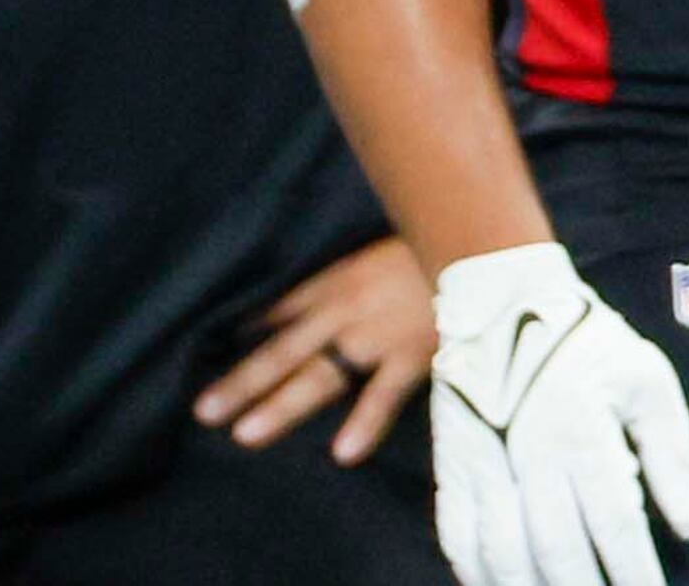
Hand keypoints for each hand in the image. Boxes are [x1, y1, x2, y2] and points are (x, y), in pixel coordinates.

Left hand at [198, 236, 435, 460]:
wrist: (485, 240)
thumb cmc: (442, 237)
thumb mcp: (388, 240)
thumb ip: (358, 266)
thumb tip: (327, 282)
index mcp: (341, 277)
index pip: (282, 308)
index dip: (245, 331)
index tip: (210, 352)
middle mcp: (349, 306)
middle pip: (285, 348)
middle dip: (244, 380)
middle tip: (203, 412)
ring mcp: (380, 332)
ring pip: (321, 374)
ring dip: (282, 404)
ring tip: (245, 435)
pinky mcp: (417, 351)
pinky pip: (386, 392)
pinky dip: (366, 421)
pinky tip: (343, 453)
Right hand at [429, 245, 688, 585]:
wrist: (505, 304)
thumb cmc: (587, 344)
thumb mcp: (648, 380)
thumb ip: (673, 454)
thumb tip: (687, 523)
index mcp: (585, 433)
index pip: (615, 522)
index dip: (633, 570)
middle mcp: (532, 454)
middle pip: (557, 549)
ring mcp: (486, 463)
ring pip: (503, 553)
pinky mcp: (454, 465)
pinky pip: (457, 534)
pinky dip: (475, 571)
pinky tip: (498, 585)